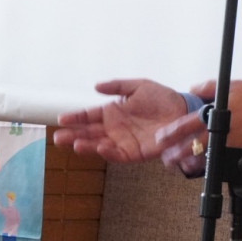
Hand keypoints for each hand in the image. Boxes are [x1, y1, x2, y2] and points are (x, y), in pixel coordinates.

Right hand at [54, 78, 190, 163]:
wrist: (183, 111)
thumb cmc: (162, 98)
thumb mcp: (139, 86)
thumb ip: (118, 86)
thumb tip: (96, 86)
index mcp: (113, 112)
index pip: (89, 116)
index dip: (75, 117)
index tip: (61, 119)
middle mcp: (114, 128)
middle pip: (89, 133)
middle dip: (73, 135)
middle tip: (58, 138)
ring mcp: (123, 141)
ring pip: (99, 145)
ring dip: (87, 145)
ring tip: (75, 144)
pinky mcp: (134, 152)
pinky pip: (118, 154)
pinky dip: (108, 152)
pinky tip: (101, 147)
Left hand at [155, 79, 241, 161]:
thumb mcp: (234, 86)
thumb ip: (209, 87)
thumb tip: (194, 88)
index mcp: (214, 116)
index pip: (185, 126)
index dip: (171, 133)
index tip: (162, 138)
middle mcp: (218, 135)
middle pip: (190, 148)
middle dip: (175, 154)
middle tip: (167, 158)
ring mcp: (228, 149)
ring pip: (203, 160)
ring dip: (190, 163)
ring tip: (182, 165)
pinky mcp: (239, 158)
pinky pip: (220, 164)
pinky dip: (211, 166)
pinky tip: (205, 167)